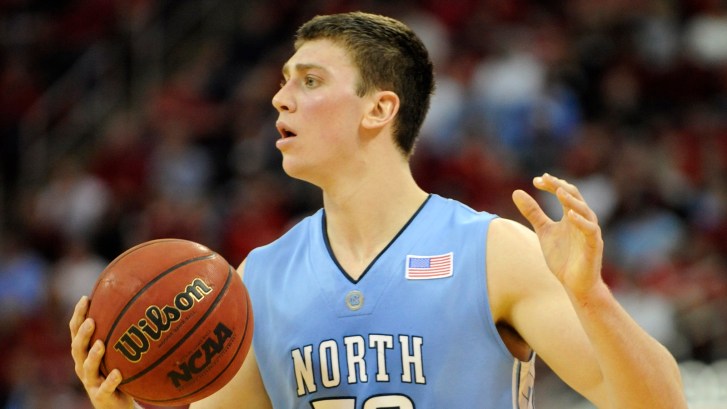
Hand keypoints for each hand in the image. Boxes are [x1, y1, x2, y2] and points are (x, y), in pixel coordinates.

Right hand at [70, 296, 134, 408]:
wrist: (116, 405)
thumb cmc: (118, 372)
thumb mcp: (117, 352)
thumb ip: (121, 333)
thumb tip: (139, 301)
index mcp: (84, 353)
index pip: (76, 332)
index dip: (78, 316)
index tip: (85, 298)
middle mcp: (83, 366)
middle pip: (77, 348)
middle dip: (82, 334)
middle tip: (91, 321)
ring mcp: (91, 382)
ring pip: (87, 368)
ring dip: (93, 356)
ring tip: (101, 344)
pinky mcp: (100, 396)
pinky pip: (104, 388)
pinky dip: (110, 381)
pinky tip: (118, 373)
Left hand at [512, 173, 603, 296]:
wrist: (573, 284)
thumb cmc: (562, 257)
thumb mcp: (543, 231)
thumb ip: (533, 212)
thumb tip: (516, 192)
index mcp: (570, 215)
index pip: (563, 193)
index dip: (551, 185)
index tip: (536, 180)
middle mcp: (582, 220)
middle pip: (574, 197)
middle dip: (560, 186)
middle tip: (546, 178)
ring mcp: (589, 232)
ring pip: (585, 211)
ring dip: (572, 200)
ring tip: (559, 191)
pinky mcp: (593, 246)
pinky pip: (590, 230)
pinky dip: (581, 222)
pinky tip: (569, 214)